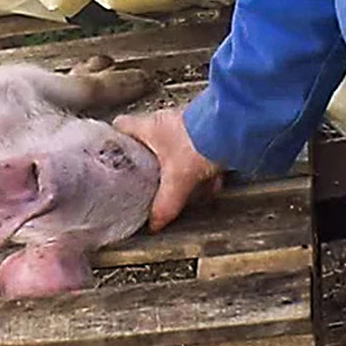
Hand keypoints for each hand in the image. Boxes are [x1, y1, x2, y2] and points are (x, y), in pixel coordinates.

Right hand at [113, 107, 222, 231]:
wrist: (233, 129)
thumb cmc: (200, 140)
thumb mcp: (177, 180)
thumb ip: (165, 204)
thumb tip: (155, 222)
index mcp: (149, 127)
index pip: (121, 126)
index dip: (115, 138)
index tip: (112, 154)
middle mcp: (166, 123)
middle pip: (148, 140)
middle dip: (149, 161)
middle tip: (146, 178)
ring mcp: (187, 126)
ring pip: (176, 148)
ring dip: (179, 166)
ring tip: (180, 185)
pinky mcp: (207, 132)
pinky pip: (199, 152)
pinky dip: (203, 169)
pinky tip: (210, 184)